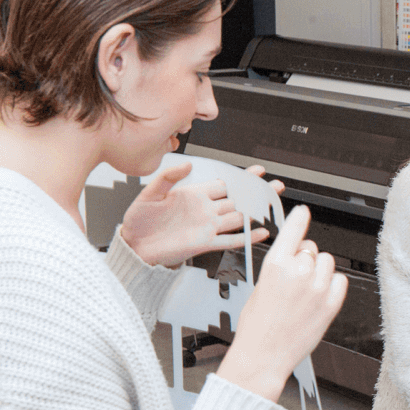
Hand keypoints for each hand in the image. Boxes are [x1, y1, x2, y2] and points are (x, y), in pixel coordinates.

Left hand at [121, 161, 278, 267]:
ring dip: (256, 212)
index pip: (224, 183)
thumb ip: (168, 176)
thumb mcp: (150, 193)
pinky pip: (231, 240)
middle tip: (274, 187)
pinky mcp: (206, 243)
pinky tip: (261, 233)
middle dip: (257, 193)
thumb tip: (187, 164)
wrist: (135, 245)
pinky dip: (248, 237)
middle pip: (237, 199)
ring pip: (238, 218)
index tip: (257, 171)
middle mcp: (205, 210)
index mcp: (194, 195)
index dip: (241, 177)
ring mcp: (208, 227)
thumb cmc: (140, 221)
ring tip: (271, 206)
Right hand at [214, 204, 344, 401]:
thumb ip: (282, 266)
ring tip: (306, 292)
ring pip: (328, 262)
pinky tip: (318, 299)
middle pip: (313, 248)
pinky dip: (332, 286)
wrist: (263, 355)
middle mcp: (298, 272)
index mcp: (275, 265)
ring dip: (320, 272)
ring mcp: (318, 287)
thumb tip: (300, 253)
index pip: (293, 230)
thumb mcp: (262, 286)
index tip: (304, 210)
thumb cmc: (257, 325)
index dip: (299, 218)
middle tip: (296, 280)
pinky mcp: (332, 303)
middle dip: (306, 259)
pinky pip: (340, 280)